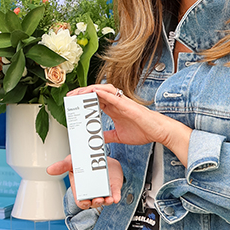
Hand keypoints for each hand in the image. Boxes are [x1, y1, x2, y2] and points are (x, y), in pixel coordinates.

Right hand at [46, 153, 123, 208]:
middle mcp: (93, 193)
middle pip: (94, 203)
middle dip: (96, 203)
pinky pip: (115, 195)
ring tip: (107, 199)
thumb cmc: (84, 162)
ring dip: (106, 202)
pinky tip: (115, 198)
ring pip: (105, 201)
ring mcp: (104, 191)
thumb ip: (62, 166)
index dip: (84, 203)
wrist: (100, 156)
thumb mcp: (71, 162)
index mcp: (81, 190)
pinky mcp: (114, 188)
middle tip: (98, 199)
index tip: (85, 201)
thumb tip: (49, 170)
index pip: (82, 202)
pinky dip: (115, 197)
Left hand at [73, 84, 191, 164]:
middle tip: (71, 96)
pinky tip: (94, 92)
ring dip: (90, 90)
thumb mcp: (119, 136)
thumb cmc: (143, 131)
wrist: (158, 132)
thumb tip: (98, 139)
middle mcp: (117, 103)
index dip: (84, 100)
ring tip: (79, 92)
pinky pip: (115, 96)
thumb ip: (108, 136)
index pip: (95, 101)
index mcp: (115, 109)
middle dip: (82, 94)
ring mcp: (123, 103)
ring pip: (104, 91)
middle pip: (97, 94)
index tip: (73, 102)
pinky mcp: (129, 105)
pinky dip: (104, 93)